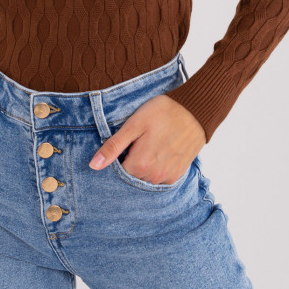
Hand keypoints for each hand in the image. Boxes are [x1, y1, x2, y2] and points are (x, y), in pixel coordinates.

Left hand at [89, 93, 205, 184]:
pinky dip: (156, 168)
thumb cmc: (162, 113)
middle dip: (130, 162)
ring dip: (143, 166)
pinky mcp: (178, 174)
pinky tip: (160, 151)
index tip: (126, 143)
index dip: (119, 156)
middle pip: (132, 176)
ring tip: (150, 145)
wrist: (195, 110)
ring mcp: (168, 177)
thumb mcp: (133, 125)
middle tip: (139, 142)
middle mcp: (154, 176)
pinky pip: (160, 178)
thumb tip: (93, 165)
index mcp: (139, 165)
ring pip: (145, 178)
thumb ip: (113, 147)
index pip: (117, 171)